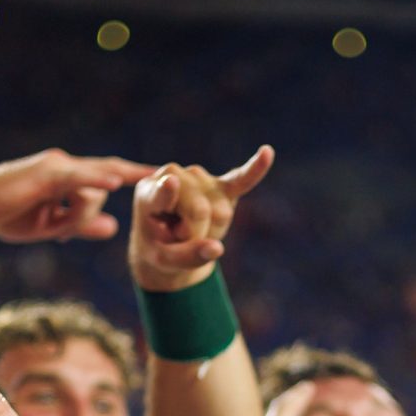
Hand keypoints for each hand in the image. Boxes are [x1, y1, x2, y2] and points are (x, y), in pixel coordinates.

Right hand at [0, 149, 153, 243]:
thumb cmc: (10, 216)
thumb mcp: (54, 226)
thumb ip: (83, 224)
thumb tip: (113, 227)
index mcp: (70, 178)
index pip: (109, 175)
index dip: (134, 177)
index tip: (161, 181)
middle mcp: (67, 166)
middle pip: (109, 172)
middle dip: (138, 173)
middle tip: (170, 175)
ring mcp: (57, 167)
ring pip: (92, 186)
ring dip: (82, 213)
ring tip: (58, 229)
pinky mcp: (46, 173)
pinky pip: (77, 177)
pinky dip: (95, 180)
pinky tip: (114, 184)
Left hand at [130, 145, 274, 291]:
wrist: (166, 243)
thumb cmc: (159, 250)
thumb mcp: (163, 262)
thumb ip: (186, 257)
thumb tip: (217, 250)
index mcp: (148, 193)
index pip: (162, 194)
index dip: (168, 193)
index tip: (171, 182)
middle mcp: (174, 176)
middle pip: (200, 212)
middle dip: (197, 236)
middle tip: (181, 239)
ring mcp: (199, 177)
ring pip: (220, 212)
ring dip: (212, 231)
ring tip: (195, 230)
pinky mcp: (222, 185)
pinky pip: (241, 179)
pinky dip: (255, 169)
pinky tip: (267, 153)